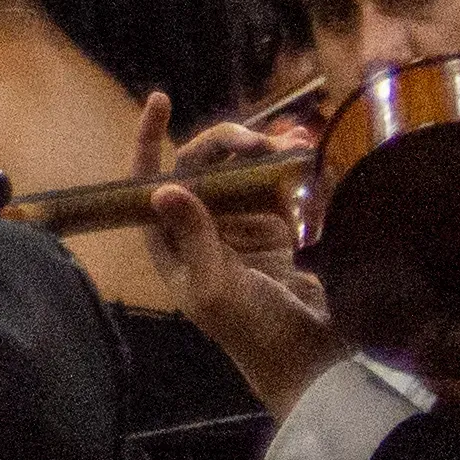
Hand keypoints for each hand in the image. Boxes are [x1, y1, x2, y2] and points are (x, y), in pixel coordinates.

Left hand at [135, 95, 339, 412]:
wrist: (308, 358)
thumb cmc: (251, 330)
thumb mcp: (215, 288)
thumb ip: (194, 237)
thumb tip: (164, 187)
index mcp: (169, 239)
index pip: (149, 179)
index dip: (149, 138)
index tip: (160, 101)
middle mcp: (200, 226)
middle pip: (204, 164)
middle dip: (230, 142)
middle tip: (264, 140)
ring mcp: (240, 225)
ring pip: (245, 170)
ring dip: (266, 151)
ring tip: (296, 143)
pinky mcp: (279, 228)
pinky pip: (279, 187)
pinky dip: (293, 170)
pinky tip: (310, 159)